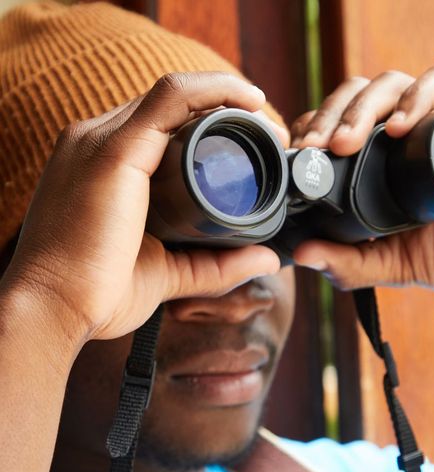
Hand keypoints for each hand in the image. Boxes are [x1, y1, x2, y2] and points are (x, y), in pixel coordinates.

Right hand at [2, 72, 281, 343]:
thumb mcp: (168, 273)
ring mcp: (101, 139)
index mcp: (104, 165)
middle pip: (172, 107)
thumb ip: (216, 266)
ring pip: (176, 94)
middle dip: (227, 112)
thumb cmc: (99, 293)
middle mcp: (96, 141)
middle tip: (270, 137)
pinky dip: (215, 91)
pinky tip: (250, 101)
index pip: (161, 127)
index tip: (255, 148)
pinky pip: (172, 98)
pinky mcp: (114, 149)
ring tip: (267, 123)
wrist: (54, 310)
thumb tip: (266, 259)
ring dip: (228, 99)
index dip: (211, 128)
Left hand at [291, 65, 433, 321]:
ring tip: (346, 142)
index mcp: (381, 161)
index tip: (298, 156)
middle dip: (329, 119)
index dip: (313, 133)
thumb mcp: (397, 264)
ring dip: (362, 107)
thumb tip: (301, 257)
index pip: (335, 128)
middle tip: (315, 148)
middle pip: (355, 101)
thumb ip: (352, 264)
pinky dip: (418, 97)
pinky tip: (400, 126)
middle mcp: (405, 134)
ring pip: (389, 86)